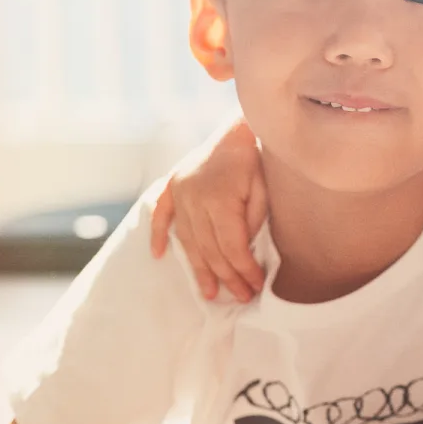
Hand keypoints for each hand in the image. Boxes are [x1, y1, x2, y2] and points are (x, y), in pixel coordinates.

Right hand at [149, 118, 267, 302]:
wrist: (238, 126)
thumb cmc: (258, 159)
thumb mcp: (264, 191)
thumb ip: (250, 223)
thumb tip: (241, 254)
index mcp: (219, 199)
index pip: (231, 247)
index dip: (243, 270)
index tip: (255, 287)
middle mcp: (193, 198)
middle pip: (209, 249)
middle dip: (226, 276)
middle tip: (240, 297)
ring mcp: (179, 191)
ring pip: (187, 240)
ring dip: (198, 268)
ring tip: (209, 292)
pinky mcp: (172, 184)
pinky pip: (161, 214)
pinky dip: (158, 235)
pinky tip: (159, 255)